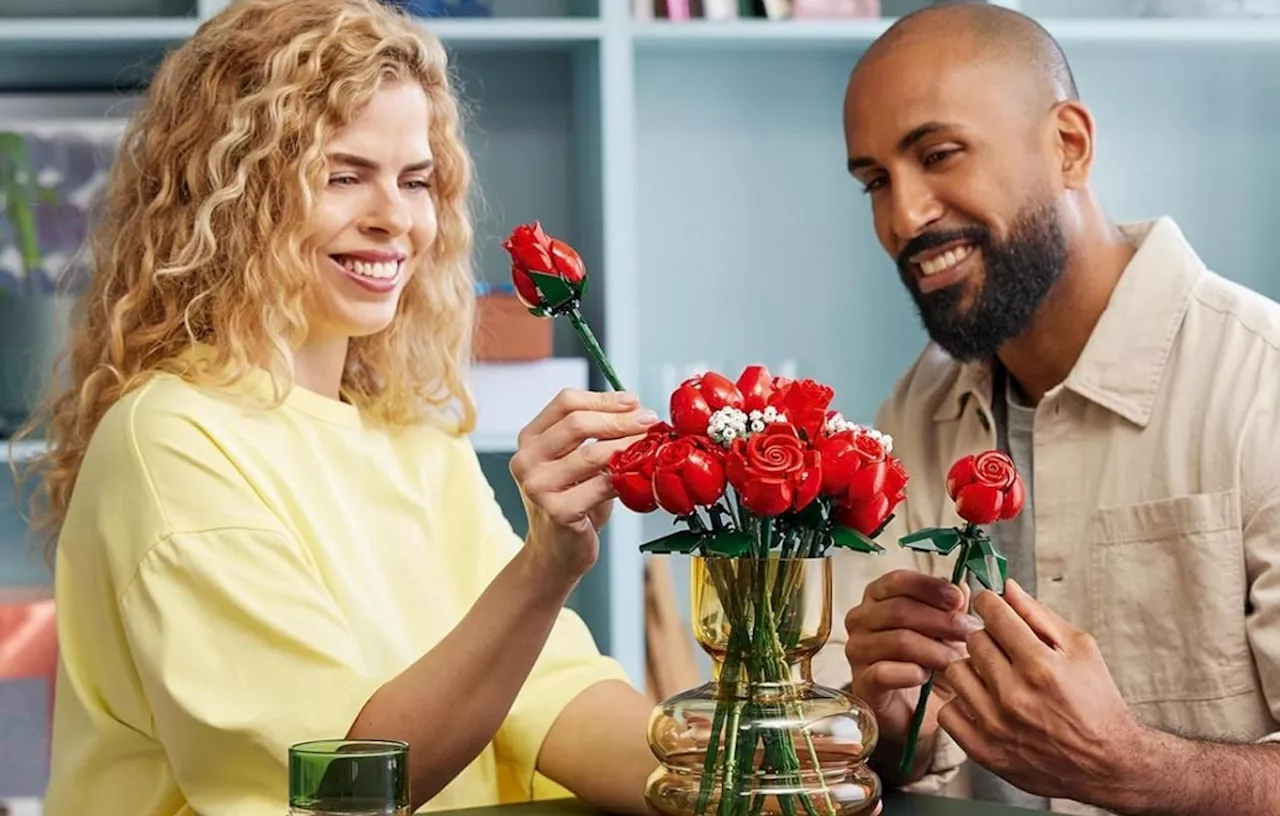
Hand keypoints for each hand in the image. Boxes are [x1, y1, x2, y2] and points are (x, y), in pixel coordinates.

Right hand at [509, 388, 659, 579]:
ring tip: (648, 444)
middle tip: (648, 421)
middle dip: (619, 419)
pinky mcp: (557, 511)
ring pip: (590, 454)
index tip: (633, 401)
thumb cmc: (572, 502)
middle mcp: (526, 460)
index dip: (603, 398)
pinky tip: (639, 475)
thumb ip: (595, 435)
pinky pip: (600, 486)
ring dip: (626, 446)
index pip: (565, 402)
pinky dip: (624, 477)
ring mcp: (537, 486)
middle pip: (577, 423)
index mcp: (530, 439)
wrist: (556, 552)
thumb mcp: (576, 461)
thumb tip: (636, 409)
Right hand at [844, 570, 980, 759]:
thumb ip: (952, 608)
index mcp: (878, 597)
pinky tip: (926, 677)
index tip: (958, 599)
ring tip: (956, 661)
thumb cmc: (927, 662)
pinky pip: (885, 672)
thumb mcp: (945, 631)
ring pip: (898, 640)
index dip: (930, 587)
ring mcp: (857, 650)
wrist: (915, 710)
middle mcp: (861, 619)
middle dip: (941, 620)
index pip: (898, 581)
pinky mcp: (861, 681)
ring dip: (934, 650)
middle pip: (900, 609)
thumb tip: (963, 588)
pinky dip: (911, 674)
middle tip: (970, 632)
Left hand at [938, 578, 1146, 804]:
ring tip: (994, 678)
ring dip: (973, 670)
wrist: (1108, 763)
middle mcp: (1014, 695)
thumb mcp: (1081, 649)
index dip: (991, 603)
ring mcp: (996, 725)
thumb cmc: (1097, 702)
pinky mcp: (985, 751)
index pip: (993, 613)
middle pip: (973, 640)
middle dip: (987, 637)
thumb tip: (1006, 587)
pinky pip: (948, 712)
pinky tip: (984, 704)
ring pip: (956, 672)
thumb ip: (1039, 615)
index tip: (993, 607)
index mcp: (1040, 665)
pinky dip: (962, 706)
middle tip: (1004, 649)